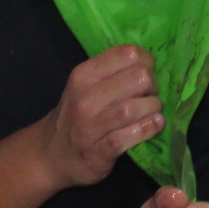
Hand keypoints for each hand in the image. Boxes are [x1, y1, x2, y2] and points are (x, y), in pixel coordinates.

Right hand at [39, 46, 160, 187]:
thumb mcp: (84, 85)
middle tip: (150, 95)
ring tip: (154, 111)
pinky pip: (131, 135)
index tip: (148, 72)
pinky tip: (155, 125)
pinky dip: (149, 128)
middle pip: (138, 78)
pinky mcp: (100, 151)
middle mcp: (85, 98)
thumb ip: (112, 71)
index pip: (127, 54)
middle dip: (153, 86)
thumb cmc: (77, 114)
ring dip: (153, 108)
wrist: (53, 153)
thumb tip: (150, 63)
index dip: (147, 61)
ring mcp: (90, 126)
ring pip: (135, 108)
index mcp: (84, 75)